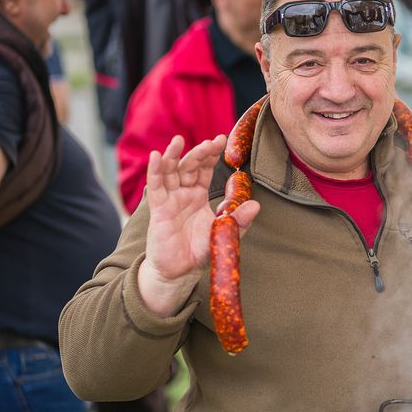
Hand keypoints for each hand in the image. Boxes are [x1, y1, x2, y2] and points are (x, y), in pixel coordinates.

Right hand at [139, 135, 259, 316]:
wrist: (179, 271)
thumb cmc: (199, 250)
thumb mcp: (223, 232)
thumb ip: (239, 220)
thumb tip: (256, 205)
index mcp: (198, 194)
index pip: (204, 169)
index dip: (211, 155)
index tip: (222, 140)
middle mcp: (183, 193)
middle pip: (189, 166)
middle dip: (199, 153)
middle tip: (211, 142)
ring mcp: (169, 199)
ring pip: (170, 171)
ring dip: (173, 155)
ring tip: (178, 140)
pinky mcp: (158, 209)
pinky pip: (156, 187)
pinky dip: (155, 171)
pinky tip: (155, 156)